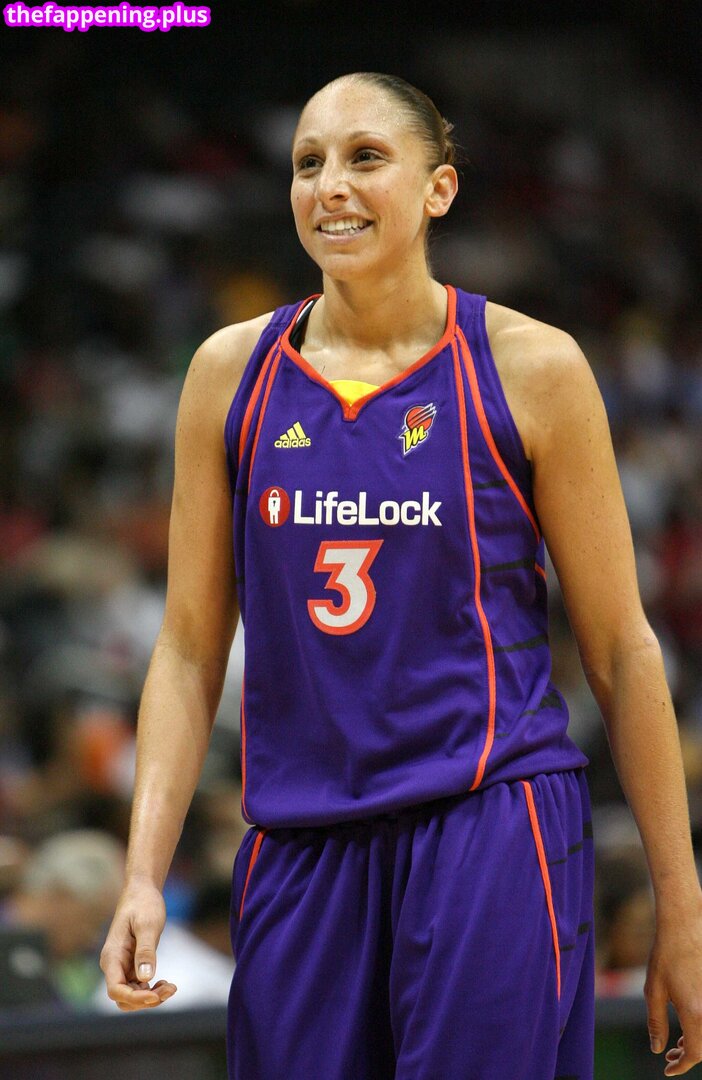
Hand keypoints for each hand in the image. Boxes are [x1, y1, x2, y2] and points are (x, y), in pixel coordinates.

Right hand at [100, 880, 176, 1010]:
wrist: (142, 891)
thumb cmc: (143, 904)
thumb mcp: (147, 925)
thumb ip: (145, 951)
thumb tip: (145, 978)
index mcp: (111, 956)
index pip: (115, 990)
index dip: (134, 998)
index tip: (155, 996)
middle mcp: (113, 965)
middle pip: (123, 998)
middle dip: (145, 1001)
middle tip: (170, 990)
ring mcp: (122, 967)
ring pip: (132, 995)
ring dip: (151, 997)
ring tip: (171, 987)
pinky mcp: (131, 965)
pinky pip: (138, 986)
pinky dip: (151, 989)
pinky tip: (165, 983)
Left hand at [645, 908, 701, 1074]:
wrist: (685, 927)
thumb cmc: (666, 956)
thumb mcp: (654, 990)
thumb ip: (657, 1023)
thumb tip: (658, 1049)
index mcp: (695, 1013)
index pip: (694, 1053)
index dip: (681, 1065)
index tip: (668, 1069)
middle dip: (688, 1056)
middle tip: (670, 1056)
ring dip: (696, 1043)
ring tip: (677, 1043)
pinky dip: (701, 1028)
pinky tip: (688, 1025)